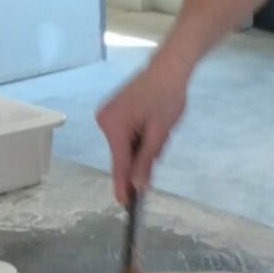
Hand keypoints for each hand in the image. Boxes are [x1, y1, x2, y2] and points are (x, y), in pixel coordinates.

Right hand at [96, 61, 188, 205]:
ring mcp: (107, 116)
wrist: (169, 68)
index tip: (124, 204)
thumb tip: (137, 186)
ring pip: (126, 147)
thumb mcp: (159, 133)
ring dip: (144, 145)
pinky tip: (152, 124)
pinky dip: (140, 137)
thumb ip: (146, 161)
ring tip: (160, 127)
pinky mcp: (113, 113)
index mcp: (114, 125)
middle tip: (161, 139)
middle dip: (142, 156)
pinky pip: (126, 136)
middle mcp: (105, 120)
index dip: (123, 185)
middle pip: (122, 155)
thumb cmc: (167, 96)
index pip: (119, 163)